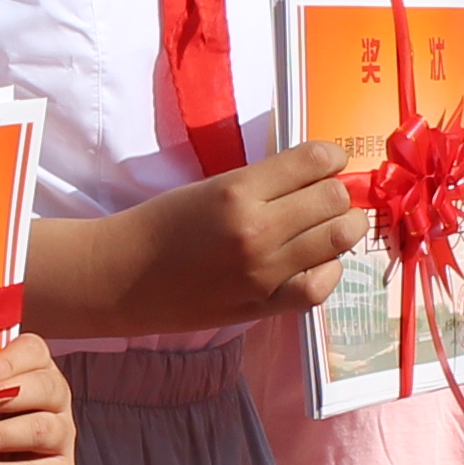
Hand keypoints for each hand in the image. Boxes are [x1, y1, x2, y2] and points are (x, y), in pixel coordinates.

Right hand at [27, 143, 360, 333]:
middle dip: (336, 193)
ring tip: (328, 227)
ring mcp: (261, 273)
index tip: (327, 163)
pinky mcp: (260, 306)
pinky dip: (328, 271)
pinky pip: (318, 288)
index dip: (330, 158)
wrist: (123, 276)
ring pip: (336, 241)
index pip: (314, 161)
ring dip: (340, 228)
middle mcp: (256, 230)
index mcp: (237, 190)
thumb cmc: (163, 224)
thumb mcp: (212, 186)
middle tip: (323, 197)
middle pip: (333, 200)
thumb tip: (319, 175)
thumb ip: (264, 182)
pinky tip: (317, 263)